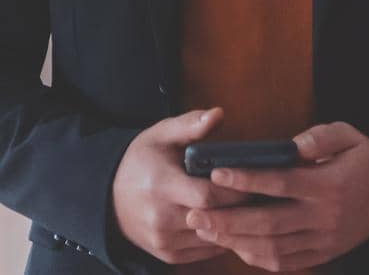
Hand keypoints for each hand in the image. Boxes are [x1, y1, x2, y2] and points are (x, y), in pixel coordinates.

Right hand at [111, 107, 251, 263]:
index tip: (251, 180)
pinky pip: (204, 251)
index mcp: (160, 185)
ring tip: (248, 208)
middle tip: (259, 194)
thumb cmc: (140, 162)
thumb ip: (190, 124)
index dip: (233, 189)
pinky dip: (219, 238)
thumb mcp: (160, 135)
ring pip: (212, 238)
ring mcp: (163, 240)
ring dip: (232, 225)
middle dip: (239, 207)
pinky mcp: (167, 255)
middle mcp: (160, 217)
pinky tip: (228, 222)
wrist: (110, 197)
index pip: (207, 195)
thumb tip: (218, 113)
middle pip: (213, 218)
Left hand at [185, 121, 368, 270]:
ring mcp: (323, 239)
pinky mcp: (323, 253)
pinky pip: (286, 261)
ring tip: (206, 232)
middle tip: (195, 214)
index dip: (247, 180)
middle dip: (228, 220)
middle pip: (269, 223)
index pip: (280, 183)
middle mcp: (323, 216)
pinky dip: (258, 257)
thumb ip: (320, 137)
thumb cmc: (365, 160)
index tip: (217, 174)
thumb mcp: (350, 136)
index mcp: (327, 185)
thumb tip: (291, 145)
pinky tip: (236, 246)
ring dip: (236, 241)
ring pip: (273, 247)